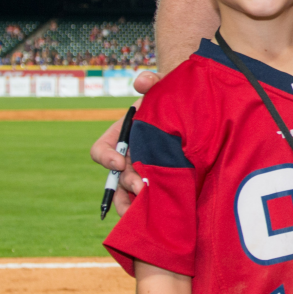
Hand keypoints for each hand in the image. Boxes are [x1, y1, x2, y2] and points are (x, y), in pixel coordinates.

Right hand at [89, 70, 158, 216]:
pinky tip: (158, 212)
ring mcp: (144, 169)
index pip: (101, 150)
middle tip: (142, 187)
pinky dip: (149, 207)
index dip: (106, 157)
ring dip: (132, 203)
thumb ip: (151, 81)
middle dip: (126, 184)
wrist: (191, 109)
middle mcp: (128, 156)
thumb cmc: (170, 96)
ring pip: (128, 193)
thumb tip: (142, 83)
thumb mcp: (161, 85)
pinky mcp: (161, 179)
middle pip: (116, 177)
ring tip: (143, 210)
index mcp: (121, 136)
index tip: (120, 161)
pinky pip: (149, 198)